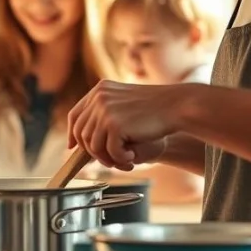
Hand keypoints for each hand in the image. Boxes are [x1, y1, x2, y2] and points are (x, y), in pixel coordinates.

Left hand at [67, 81, 181, 169]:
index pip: (76, 115)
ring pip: (94, 146)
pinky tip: (133, 156)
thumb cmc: (155, 108)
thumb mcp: (124, 103)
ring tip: (125, 160)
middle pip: (82, 134)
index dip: (73, 134)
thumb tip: (81, 139)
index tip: (74, 148)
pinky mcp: (115, 124)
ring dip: (108, 159)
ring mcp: (105, 110)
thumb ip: (104, 114)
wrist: (176, 105)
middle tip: (111, 161)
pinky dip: (120, 159)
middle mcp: (98, 98)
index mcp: (99, 90)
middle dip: (94, 152)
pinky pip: (109, 151)